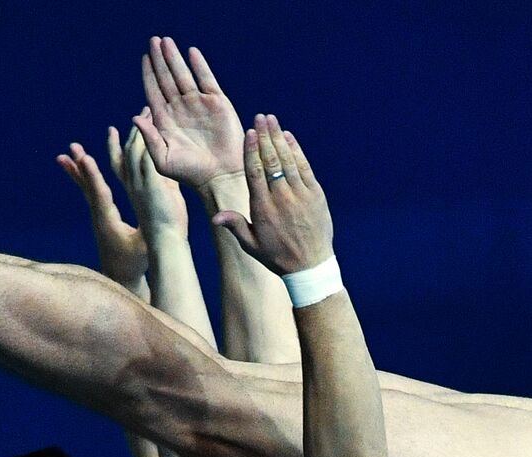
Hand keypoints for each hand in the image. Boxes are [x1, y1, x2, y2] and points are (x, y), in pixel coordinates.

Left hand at [57, 140, 147, 287]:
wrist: (120, 277)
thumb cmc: (134, 264)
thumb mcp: (145, 249)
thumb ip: (149, 234)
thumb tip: (157, 219)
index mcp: (109, 223)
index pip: (100, 196)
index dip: (93, 177)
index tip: (85, 158)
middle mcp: (99, 216)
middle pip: (89, 187)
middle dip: (82, 167)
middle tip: (73, 148)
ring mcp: (98, 216)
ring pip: (86, 187)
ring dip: (79, 168)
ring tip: (69, 151)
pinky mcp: (101, 215)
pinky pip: (91, 191)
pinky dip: (85, 175)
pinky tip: (79, 165)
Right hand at [108, 109, 187, 234]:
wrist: (166, 242)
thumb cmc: (167, 229)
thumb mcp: (165, 201)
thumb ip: (165, 186)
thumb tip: (171, 178)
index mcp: (133, 191)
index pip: (119, 166)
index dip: (113, 148)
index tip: (111, 132)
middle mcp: (132, 185)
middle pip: (122, 154)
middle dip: (122, 137)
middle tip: (128, 118)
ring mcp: (139, 183)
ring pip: (133, 150)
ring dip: (138, 130)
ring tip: (144, 112)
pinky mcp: (150, 183)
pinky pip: (146, 155)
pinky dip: (147, 139)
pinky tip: (152, 125)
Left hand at [133, 36, 244, 188]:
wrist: (220, 176)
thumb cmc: (190, 174)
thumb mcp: (163, 159)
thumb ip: (149, 138)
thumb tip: (134, 116)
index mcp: (165, 121)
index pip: (154, 91)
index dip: (148, 74)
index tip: (144, 57)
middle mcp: (180, 109)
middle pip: (166, 79)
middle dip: (160, 60)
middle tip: (153, 40)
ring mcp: (199, 105)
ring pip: (183, 75)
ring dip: (175, 58)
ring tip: (166, 41)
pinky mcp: (217, 104)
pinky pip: (206, 80)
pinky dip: (199, 66)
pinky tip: (191, 52)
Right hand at [212, 115, 333, 275]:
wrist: (311, 265)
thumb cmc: (277, 256)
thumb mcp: (252, 245)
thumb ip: (235, 226)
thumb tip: (215, 216)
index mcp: (263, 208)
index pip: (255, 172)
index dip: (252, 150)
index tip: (249, 133)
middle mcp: (281, 197)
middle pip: (271, 160)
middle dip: (265, 136)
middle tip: (260, 117)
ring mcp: (300, 194)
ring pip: (287, 160)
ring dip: (279, 138)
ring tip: (272, 120)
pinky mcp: (316, 194)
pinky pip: (304, 167)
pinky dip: (296, 151)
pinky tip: (289, 138)